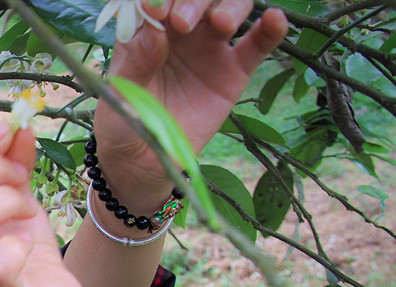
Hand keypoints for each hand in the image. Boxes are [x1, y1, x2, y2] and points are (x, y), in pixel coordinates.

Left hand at [93, 0, 288, 196]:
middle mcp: (179, 30)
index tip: (158, 9)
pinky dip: (270, 28)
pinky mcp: (234, 70)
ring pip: (230, 8)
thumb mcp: (121, 95)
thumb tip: (153, 30)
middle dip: (192, 1)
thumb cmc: (123, 122)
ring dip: (230, 6)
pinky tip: (274, 19)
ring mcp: (209, 47)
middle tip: (182, 23)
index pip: (159, 0)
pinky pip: (257, 43)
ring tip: (222, 23)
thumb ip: (136, 62)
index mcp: (146, 29)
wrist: (144, 162)